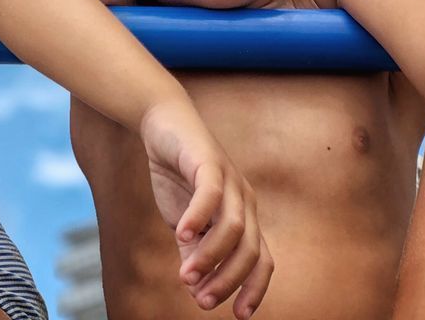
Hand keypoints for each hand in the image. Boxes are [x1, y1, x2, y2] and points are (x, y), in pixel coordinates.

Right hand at [140, 98, 272, 317]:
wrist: (163, 124)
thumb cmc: (177, 174)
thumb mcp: (185, 221)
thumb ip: (193, 251)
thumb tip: (196, 286)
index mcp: (243, 216)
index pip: (261, 260)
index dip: (253, 288)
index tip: (238, 315)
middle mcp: (244, 200)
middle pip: (250, 249)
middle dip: (228, 280)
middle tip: (201, 300)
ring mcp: (229, 180)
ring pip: (234, 228)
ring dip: (211, 257)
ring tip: (185, 276)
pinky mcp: (208, 161)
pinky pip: (210, 195)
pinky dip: (198, 218)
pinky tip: (181, 236)